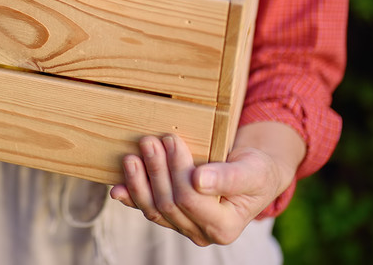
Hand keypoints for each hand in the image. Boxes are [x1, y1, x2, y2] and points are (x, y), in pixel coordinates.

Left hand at [109, 122, 304, 245]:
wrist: (254, 174)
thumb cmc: (256, 170)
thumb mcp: (251, 170)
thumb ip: (229, 177)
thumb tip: (199, 181)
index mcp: (225, 227)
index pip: (190, 199)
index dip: (177, 169)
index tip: (171, 140)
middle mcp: (202, 233)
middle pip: (169, 203)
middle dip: (156, 170)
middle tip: (150, 141)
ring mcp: (184, 227)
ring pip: (154, 210)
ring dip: (139, 182)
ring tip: (132, 156)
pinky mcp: (171, 218)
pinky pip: (147, 210)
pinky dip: (131, 197)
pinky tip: (117, 189)